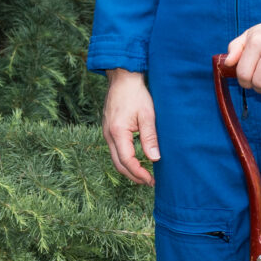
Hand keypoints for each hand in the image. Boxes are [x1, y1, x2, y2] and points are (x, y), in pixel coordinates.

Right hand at [102, 68, 162, 185]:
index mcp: (117, 132)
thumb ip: (150, 138)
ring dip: (128, 169)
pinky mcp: (109, 130)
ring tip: (144, 174)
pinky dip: (124, 159)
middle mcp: (108, 135)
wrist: (122, 78)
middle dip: (133, 176)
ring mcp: (106, 132)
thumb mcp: (148, 115)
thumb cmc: (136, 94)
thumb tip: (155, 159)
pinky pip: (114, 150)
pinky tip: (136, 160)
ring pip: (115, 158)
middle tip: (149, 182)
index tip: (152, 180)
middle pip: (118, 164)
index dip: (139, 174)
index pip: (127, 161)